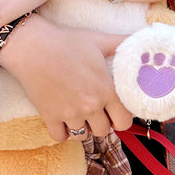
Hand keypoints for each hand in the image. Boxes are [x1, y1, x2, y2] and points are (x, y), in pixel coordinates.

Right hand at [0, 15, 132, 141]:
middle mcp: (90, 106)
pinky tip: (63, 121)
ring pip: (83, 136)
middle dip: (102, 123)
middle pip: (104, 131)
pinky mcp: (49, 117)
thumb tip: (143, 37)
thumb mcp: (98, 40)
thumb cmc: (66, 41)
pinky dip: (63, 133)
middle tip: (96, 112)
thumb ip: (122, 43)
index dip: (121, 118)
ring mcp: (69, 113)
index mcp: (106, 90)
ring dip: (83, 128)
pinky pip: (60, 137)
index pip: (124, 122)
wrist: (31, 46)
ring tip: (79, 115)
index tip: (115, 111)